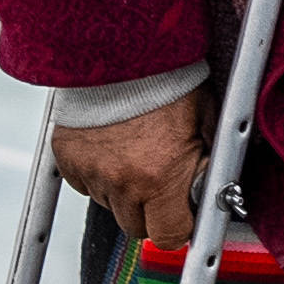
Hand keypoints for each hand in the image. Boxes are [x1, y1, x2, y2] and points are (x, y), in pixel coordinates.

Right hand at [54, 86, 212, 250]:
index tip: (182, 212)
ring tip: (135, 151)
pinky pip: (83, 183)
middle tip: (159, 178)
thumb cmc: (169, 80)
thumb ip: (210, 164)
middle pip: (135, 226)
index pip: (169, 236)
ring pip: (108, 204)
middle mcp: (123, 181)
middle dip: (150, 210)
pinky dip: (97, 172)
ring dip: (122, 190)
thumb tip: (215, 190)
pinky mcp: (67, 157)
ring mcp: (91, 171)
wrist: (122, 47)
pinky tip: (111, 146)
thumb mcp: (208, 122)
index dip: (178, 226)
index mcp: (162, 178)